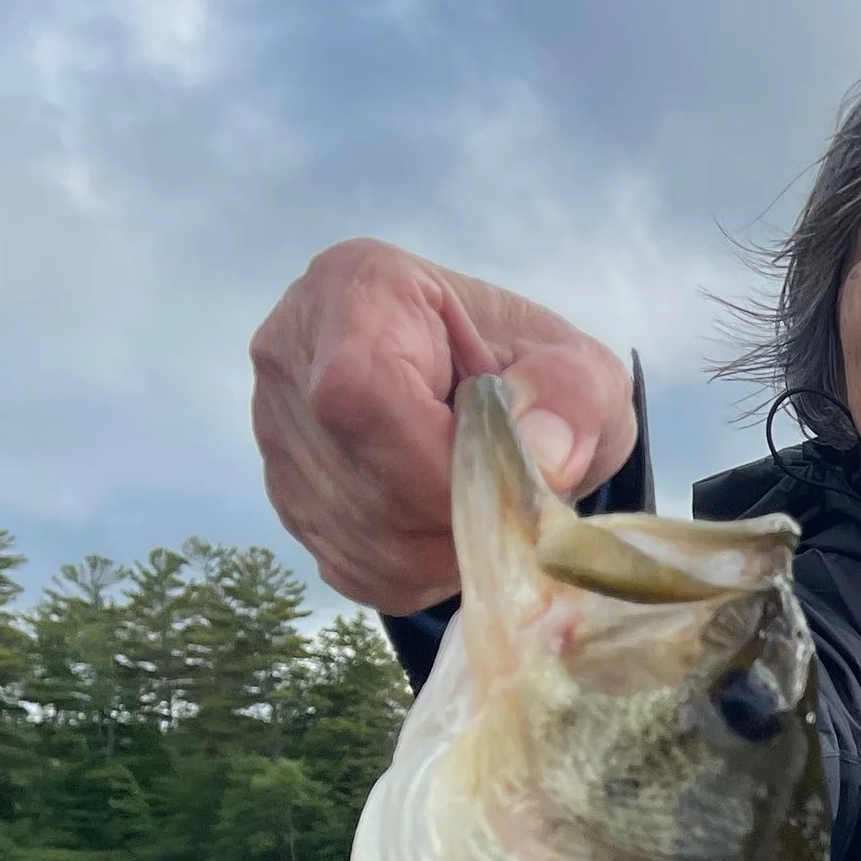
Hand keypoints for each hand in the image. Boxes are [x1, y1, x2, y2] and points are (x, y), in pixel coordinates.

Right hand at [250, 241, 639, 610]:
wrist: (503, 401)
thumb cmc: (537, 374)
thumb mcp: (583, 368)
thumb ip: (574, 397)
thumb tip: (542, 456)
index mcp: (359, 288)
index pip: (359, 389)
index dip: (433, 461)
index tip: (502, 482)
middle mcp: (293, 355)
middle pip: (357, 474)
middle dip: (451, 515)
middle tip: (512, 509)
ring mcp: (277, 432)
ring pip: (355, 532)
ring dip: (441, 553)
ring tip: (485, 512)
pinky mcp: (288, 498)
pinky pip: (351, 565)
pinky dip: (417, 572)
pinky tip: (448, 531)